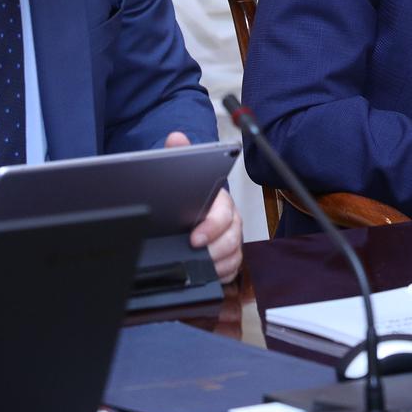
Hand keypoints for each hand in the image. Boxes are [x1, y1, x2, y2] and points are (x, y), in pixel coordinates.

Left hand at [166, 131, 243, 282]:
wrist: (187, 206)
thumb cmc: (188, 192)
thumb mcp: (182, 171)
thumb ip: (179, 155)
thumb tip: (176, 137)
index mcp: (221, 201)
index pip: (224, 214)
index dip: (211, 227)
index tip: (194, 238)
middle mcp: (230, 220)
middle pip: (233, 238)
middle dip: (215, 250)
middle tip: (195, 255)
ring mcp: (231, 239)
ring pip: (234, 255)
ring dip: (218, 263)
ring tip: (201, 267)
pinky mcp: (228, 256)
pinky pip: (232, 269)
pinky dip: (221, 274)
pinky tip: (208, 274)